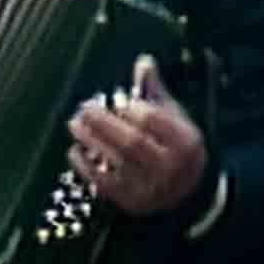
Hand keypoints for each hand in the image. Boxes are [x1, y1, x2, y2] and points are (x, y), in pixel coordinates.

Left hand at [68, 55, 207, 217]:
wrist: (188, 193)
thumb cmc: (177, 146)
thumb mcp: (175, 118)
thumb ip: (155, 92)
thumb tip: (143, 61)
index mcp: (185, 142)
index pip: (153, 121)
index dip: (131, 108)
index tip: (118, 100)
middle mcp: (170, 167)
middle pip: (131, 141)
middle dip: (103, 122)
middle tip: (84, 107)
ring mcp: (151, 187)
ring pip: (115, 160)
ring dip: (90, 139)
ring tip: (75, 123)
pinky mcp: (133, 202)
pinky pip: (104, 182)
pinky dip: (85, 166)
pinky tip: (75, 150)